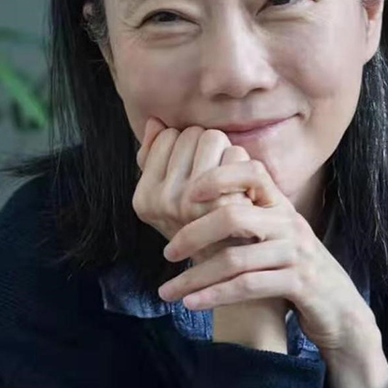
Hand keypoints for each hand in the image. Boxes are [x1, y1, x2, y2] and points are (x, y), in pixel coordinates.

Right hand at [134, 117, 256, 264]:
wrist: (232, 266)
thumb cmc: (201, 223)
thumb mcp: (167, 196)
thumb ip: (154, 157)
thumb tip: (154, 122)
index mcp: (143, 197)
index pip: (167, 135)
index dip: (186, 145)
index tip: (194, 169)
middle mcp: (162, 201)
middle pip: (191, 133)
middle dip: (207, 146)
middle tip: (214, 175)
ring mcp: (191, 204)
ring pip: (213, 137)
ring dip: (225, 152)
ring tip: (227, 180)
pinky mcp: (221, 204)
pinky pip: (236, 154)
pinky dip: (244, 164)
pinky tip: (242, 187)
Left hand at [157, 159, 380, 357]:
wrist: (337, 305)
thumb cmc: (292, 266)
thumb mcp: (273, 233)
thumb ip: (244, 215)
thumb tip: (193, 200)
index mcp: (279, 204)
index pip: (252, 171)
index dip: (218, 176)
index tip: (187, 193)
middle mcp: (289, 221)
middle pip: (233, 215)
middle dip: (193, 233)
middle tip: (167, 253)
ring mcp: (297, 252)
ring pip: (235, 258)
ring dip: (196, 276)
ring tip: (168, 291)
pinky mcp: (300, 283)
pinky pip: (248, 286)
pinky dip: (215, 296)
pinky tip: (192, 303)